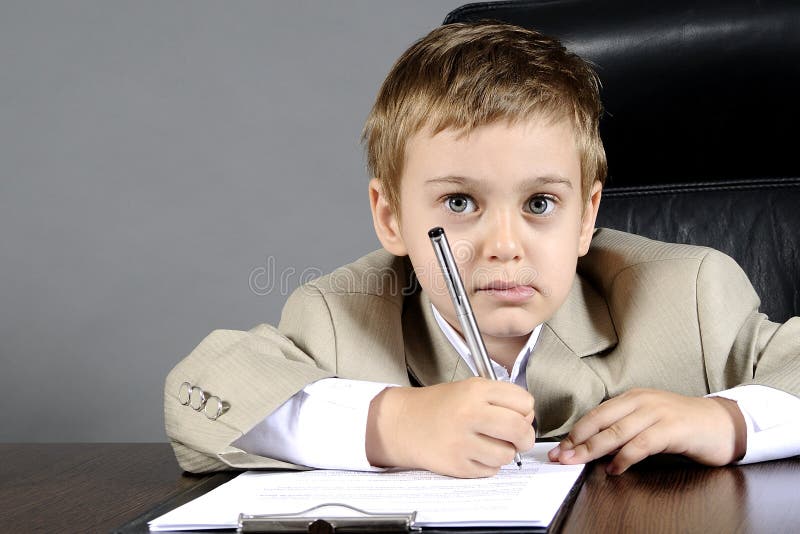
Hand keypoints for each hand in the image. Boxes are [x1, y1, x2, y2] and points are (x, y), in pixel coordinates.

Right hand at [366, 377, 534, 477]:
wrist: (403, 423)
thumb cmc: (438, 406)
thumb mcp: (468, 389)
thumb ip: (500, 399)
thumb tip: (528, 419)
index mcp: (475, 390)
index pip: (524, 402)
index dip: (525, 410)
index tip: (519, 414)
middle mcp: (470, 414)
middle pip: (520, 429)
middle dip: (525, 437)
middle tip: (519, 437)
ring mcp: (463, 441)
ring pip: (508, 455)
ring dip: (504, 452)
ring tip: (488, 443)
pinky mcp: (457, 465)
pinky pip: (490, 470)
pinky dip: (487, 465)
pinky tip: (473, 452)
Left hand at [547, 388, 745, 474]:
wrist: (723, 423)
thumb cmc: (683, 424)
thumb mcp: (649, 420)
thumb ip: (624, 428)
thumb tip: (593, 446)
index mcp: (632, 398)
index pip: (596, 414)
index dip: (576, 431)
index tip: (560, 448)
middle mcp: (642, 401)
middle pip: (601, 421)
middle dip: (578, 440)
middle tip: (561, 456)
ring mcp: (657, 413)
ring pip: (617, 432)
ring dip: (594, 449)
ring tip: (578, 461)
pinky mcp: (672, 429)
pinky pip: (641, 444)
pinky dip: (625, 457)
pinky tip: (615, 469)